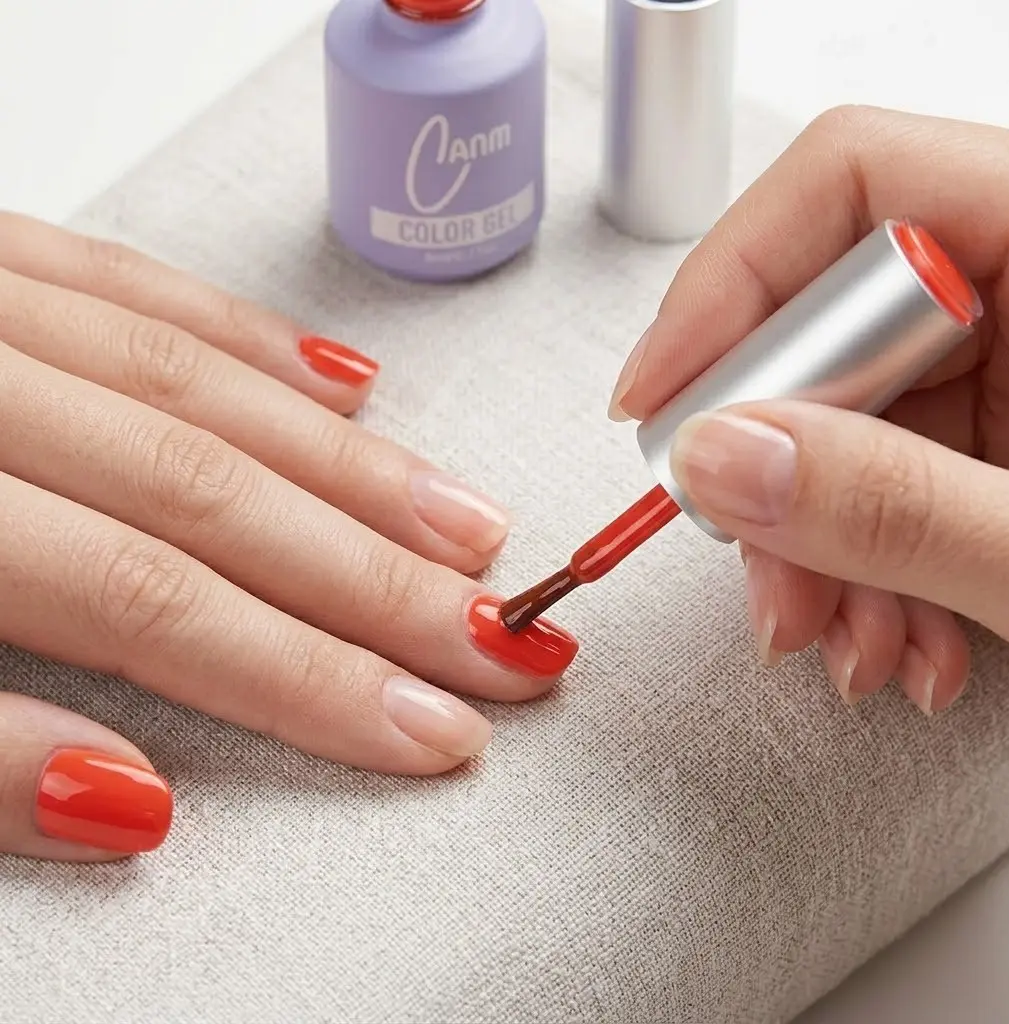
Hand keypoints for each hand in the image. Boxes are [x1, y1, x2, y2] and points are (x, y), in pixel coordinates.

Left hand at [0, 212, 576, 861]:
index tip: (428, 733)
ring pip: (205, 384)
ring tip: (468, 527)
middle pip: (215, 493)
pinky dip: (253, 339)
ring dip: (350, 466)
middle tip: (504, 640)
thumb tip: (119, 804)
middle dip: (375, 580)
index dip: (305, 679)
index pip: (153, 603)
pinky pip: (141, 281)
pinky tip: (343, 385)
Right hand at [607, 106, 1008, 714]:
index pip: (854, 184)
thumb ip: (902, 508)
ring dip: (815, 548)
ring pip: (839, 423)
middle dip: (771, 469)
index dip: (727, 285)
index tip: (658, 396)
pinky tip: (895, 638)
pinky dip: (864, 571)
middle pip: (826, 325)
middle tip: (757, 566)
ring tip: (844, 643)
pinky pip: (882, 482)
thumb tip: (723, 460)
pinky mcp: (1007, 446)